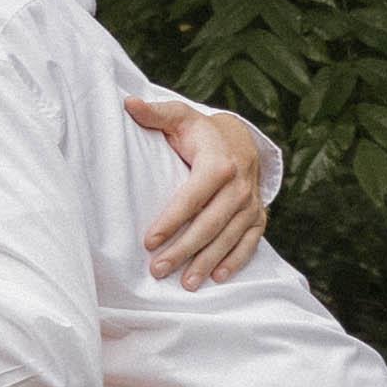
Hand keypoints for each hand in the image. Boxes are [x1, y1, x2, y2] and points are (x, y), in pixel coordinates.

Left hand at [133, 97, 273, 287]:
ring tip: (185, 284)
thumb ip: (155, 114)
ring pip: (229, 237)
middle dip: (184, 249)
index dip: (172, 219)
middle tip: (157, 270)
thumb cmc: (199, 132)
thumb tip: (128, 103)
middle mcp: (239, 185)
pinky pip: (250, 241)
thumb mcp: (179, 118)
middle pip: (210, 223)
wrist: (239, 139)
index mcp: (218, 162)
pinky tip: (217, 277)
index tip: (149, 241)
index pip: (192, 196)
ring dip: (207, 262)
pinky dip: (236, 260)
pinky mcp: (258, 216)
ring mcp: (251, 203)